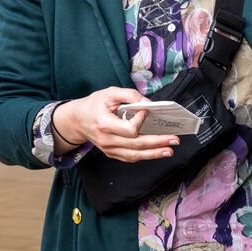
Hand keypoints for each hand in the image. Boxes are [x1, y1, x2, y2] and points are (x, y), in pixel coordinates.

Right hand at [56, 87, 179, 161]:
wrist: (78, 120)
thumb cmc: (94, 105)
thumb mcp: (109, 92)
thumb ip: (129, 95)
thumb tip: (147, 103)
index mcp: (104, 124)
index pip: (129, 129)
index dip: (140, 121)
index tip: (146, 110)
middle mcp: (107, 140)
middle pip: (136, 145)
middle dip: (158, 143)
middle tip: (174, 139)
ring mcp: (109, 149)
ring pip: (135, 155)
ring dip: (154, 153)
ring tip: (169, 150)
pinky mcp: (111, 153)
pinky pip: (130, 157)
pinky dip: (145, 155)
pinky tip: (156, 152)